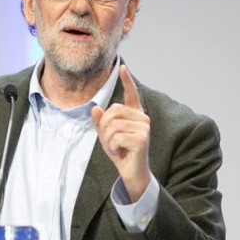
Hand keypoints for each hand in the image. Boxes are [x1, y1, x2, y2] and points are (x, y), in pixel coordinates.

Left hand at [91, 65, 150, 201]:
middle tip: (112, 141)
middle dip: (104, 128)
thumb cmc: (121, 152)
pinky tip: (122, 152)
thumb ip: (100, 123)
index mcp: (134, 114)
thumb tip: (95, 109)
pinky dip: (113, 147)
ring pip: (112, 125)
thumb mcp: (106, 136)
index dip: (127, 81)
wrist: (131, 172)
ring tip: (118, 147)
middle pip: (112, 112)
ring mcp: (144, 126)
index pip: (131, 94)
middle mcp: (142, 117)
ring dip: (108, 139)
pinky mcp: (142, 138)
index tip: (123, 67)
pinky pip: (116, 137)